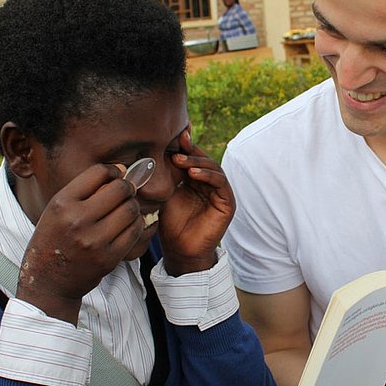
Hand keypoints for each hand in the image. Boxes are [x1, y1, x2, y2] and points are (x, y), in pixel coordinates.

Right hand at [17, 164, 141, 323]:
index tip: (115, 175)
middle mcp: (77, 220)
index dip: (112, 170)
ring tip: (126, 209)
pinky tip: (128, 225)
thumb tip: (120, 168)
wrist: (48, 282)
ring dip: (133, 206)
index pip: (98, 172)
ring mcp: (94, 240)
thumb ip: (84, 189)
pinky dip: (136, 224)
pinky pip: (135, 231)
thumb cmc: (54, 239)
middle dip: (127, 187)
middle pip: (120, 189)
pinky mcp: (108, 258)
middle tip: (126, 192)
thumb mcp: (57, 210)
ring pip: (131, 209)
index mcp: (61, 203)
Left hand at [157, 128, 235, 275]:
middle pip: (204, 160)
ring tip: (181, 161)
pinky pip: (221, 183)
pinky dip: (208, 175)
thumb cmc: (170, 224)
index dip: (186, 146)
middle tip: (176, 148)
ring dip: (198, 162)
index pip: (194, 158)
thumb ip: (167, 174)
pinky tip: (193, 173)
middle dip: (191, 151)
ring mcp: (220, 193)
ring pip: (213, 168)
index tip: (176, 135)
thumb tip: (158, 150)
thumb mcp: (166, 193)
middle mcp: (210, 184)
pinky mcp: (227, 202)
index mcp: (196, 180)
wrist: (179, 249)